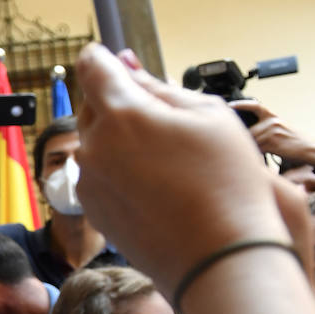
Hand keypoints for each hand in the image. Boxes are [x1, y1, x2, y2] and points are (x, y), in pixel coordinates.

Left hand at [73, 44, 288, 296]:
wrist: (217, 256)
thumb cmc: (226, 180)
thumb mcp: (207, 115)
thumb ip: (159, 87)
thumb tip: (125, 65)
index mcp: (121, 113)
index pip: (93, 66)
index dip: (103, 57)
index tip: (112, 57)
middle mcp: (94, 145)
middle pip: (92, 104)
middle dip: (117, 101)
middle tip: (160, 116)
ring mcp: (88, 179)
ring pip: (95, 142)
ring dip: (119, 138)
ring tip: (167, 157)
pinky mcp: (91, 207)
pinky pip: (98, 173)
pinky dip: (118, 169)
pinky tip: (155, 183)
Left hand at [229, 100, 314, 165]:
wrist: (310, 148)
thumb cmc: (293, 141)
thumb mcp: (279, 129)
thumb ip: (263, 128)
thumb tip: (245, 135)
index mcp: (273, 116)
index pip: (256, 106)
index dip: (242, 104)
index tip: (230, 105)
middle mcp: (272, 121)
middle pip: (248, 130)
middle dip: (246, 140)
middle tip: (246, 147)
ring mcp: (272, 131)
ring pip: (251, 140)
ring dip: (252, 149)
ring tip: (260, 153)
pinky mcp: (273, 142)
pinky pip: (257, 149)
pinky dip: (257, 154)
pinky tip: (262, 156)